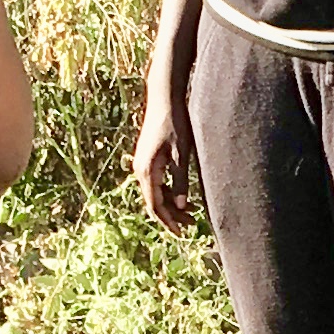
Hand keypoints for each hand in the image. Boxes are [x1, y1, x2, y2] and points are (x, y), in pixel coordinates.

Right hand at [132, 86, 197, 232]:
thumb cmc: (175, 124)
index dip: (168, 222)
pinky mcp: (147, 159)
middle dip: (172, 216)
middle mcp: (140, 171)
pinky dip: (169, 192)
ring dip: (172, 204)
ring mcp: (142, 165)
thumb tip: (181, 206)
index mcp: (147, 172)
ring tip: (192, 212)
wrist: (163, 100)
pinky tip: (183, 195)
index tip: (182, 233)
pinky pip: (156, 183)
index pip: (155, 206)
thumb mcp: (182, 155)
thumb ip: (181, 181)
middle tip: (192, 224)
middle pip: (155, 202)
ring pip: (156, 193)